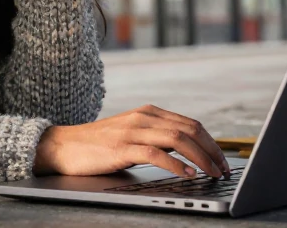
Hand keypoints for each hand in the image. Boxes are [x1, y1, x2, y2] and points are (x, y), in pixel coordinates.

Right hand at [32, 104, 231, 179]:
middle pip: (190, 130)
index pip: (190, 124)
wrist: (63, 146)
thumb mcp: (131, 135)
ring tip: (212, 173)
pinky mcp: (122, 147)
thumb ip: (156, 137)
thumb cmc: (98, 145)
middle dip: (212, 151)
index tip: (222, 160)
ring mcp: (132, 131)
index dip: (211, 143)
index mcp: (148, 112)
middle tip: (224, 169)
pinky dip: (176, 165)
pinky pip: (156, 154)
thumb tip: (187, 152)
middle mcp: (143, 117)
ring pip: (178, 139)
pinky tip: (188, 174)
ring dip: (201, 158)